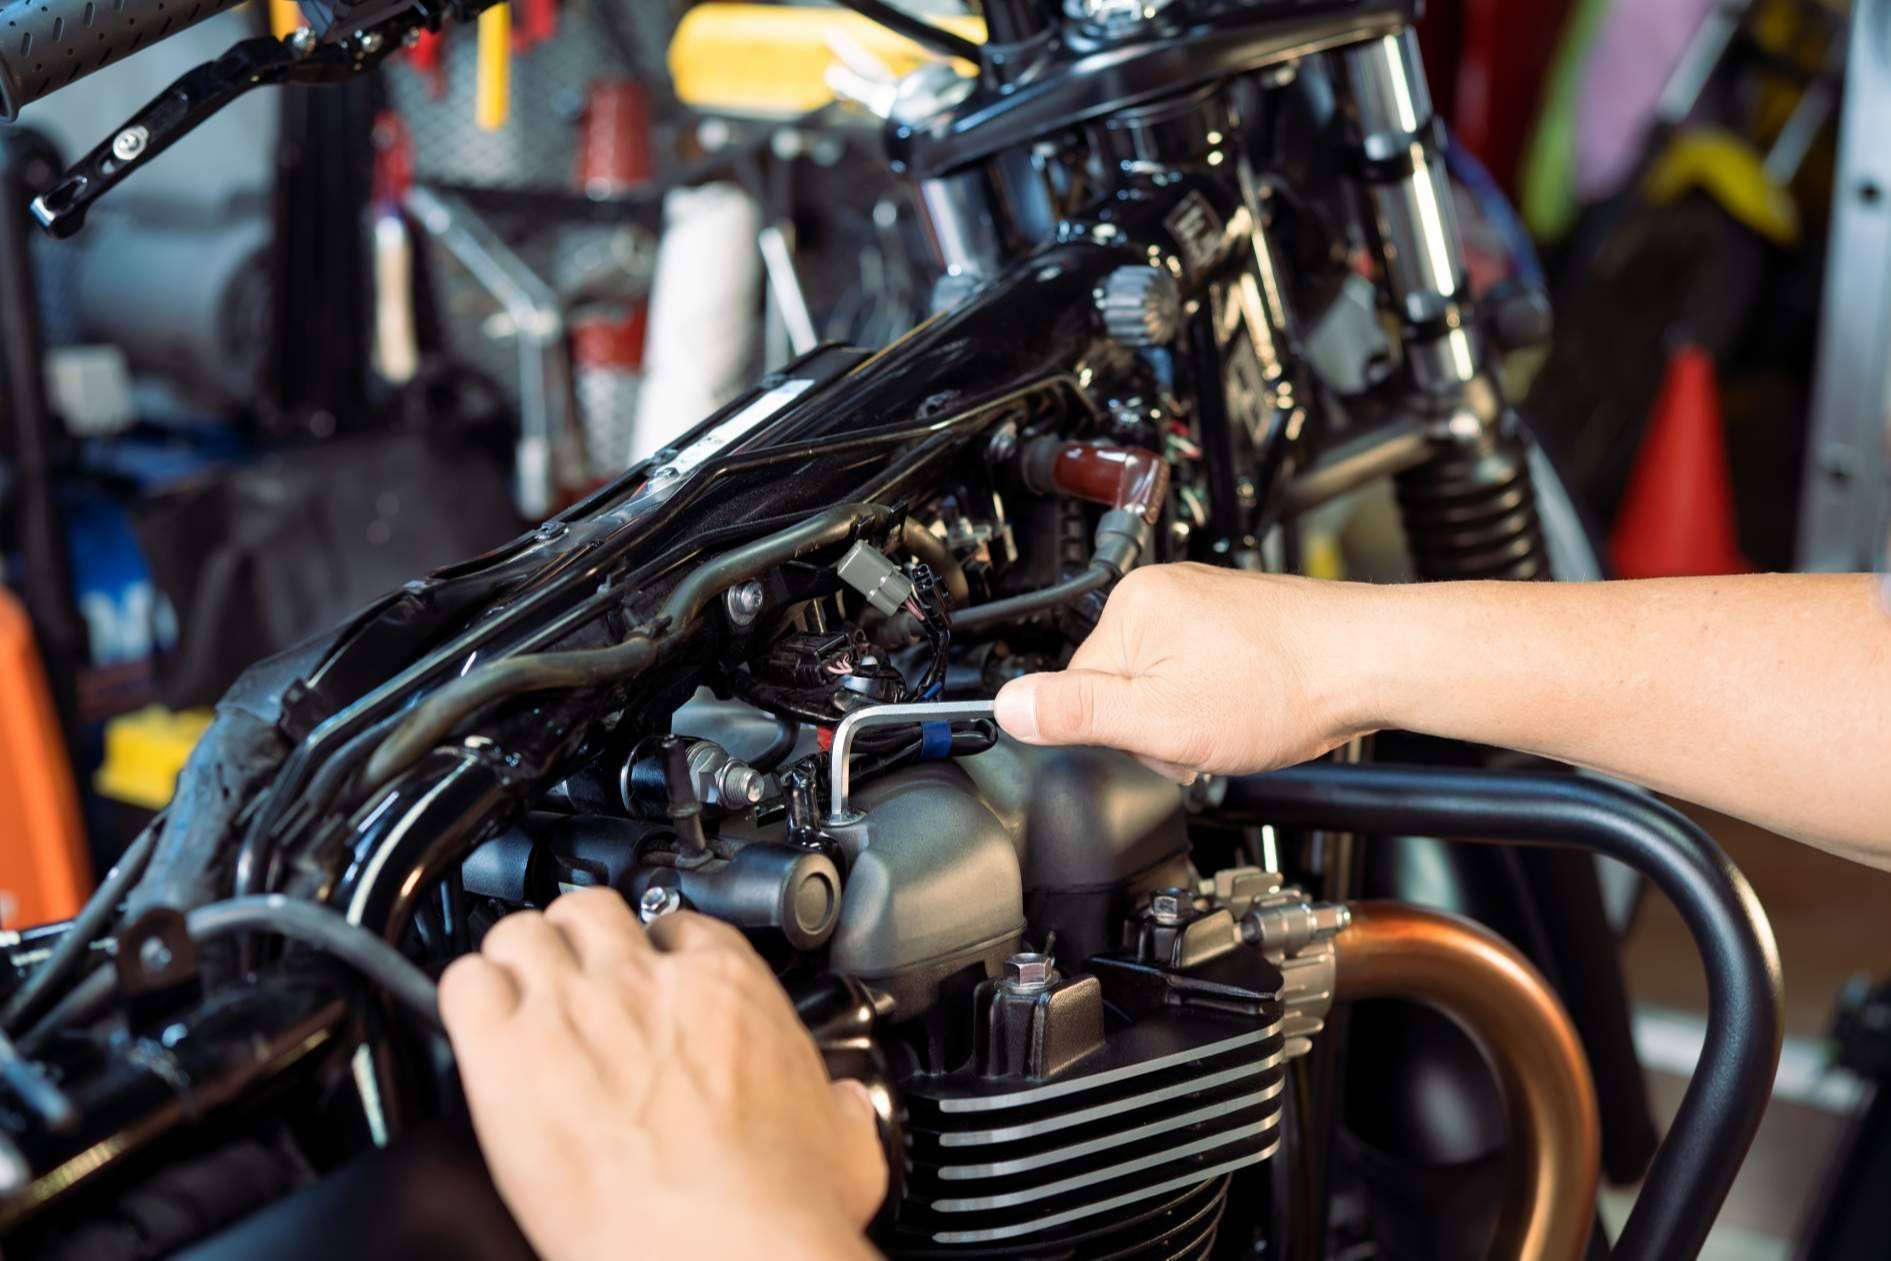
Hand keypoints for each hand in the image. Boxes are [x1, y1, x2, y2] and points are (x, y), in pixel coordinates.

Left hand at [440, 890, 886, 1260]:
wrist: (718, 1248)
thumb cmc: (776, 1206)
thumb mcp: (842, 1143)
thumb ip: (836, 1107)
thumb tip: (846, 1109)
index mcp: (726, 986)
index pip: (678, 925)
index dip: (657, 953)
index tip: (652, 982)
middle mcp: (643, 981)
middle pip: (591, 909)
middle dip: (579, 940)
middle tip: (576, 981)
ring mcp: (570, 1008)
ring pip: (521, 930)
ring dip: (516, 962)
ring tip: (517, 998)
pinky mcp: (505, 1053)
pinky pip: (462, 983)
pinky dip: (463, 996)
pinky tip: (474, 1024)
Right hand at [992, 564, 1374, 779]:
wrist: (1373, 664)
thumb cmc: (1284, 684)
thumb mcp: (1163, 720)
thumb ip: (1078, 714)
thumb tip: (1008, 706)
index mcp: (1134, 606)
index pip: (1082, 688)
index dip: (1123, 731)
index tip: (1165, 737)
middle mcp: (1166, 592)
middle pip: (1124, 688)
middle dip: (1162, 727)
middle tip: (1208, 732)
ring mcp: (1206, 604)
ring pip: (1167, 686)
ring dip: (1197, 720)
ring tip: (1240, 719)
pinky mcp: (1239, 620)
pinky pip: (1203, 674)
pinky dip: (1226, 702)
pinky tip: (1256, 708)